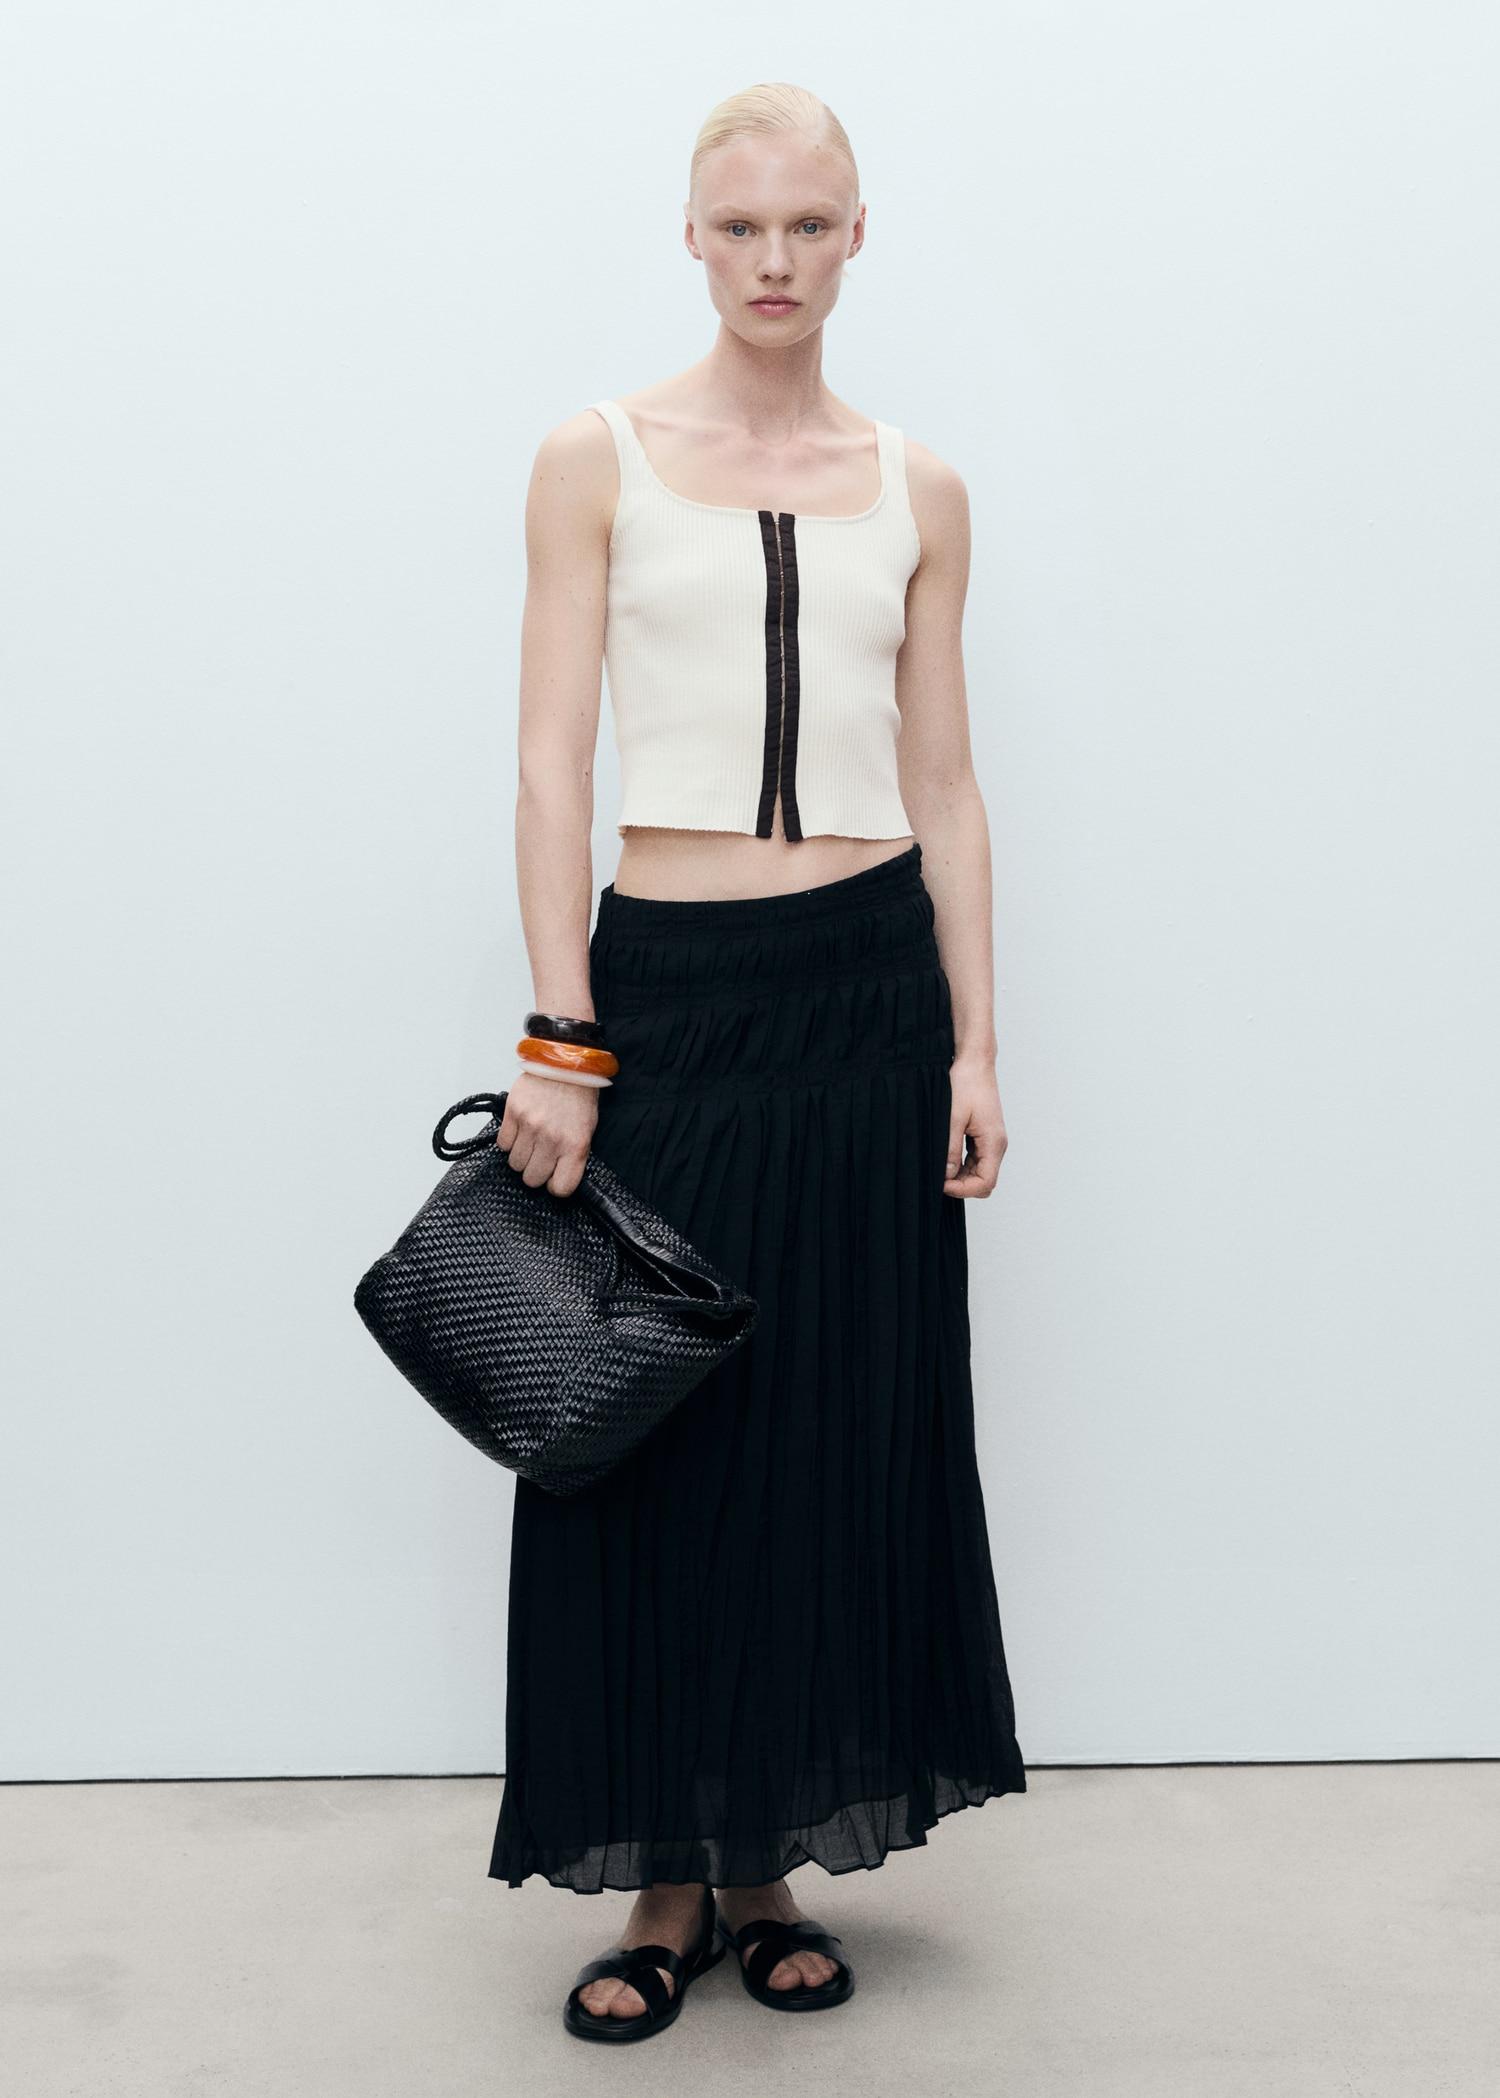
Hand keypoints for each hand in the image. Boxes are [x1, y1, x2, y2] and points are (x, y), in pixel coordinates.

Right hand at [496, 1070, 599, 1197]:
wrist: (566, 1062)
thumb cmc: (579, 1096)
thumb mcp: (588, 1130)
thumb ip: (573, 1156)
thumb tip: (556, 1177)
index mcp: (575, 1145)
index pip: (561, 1188)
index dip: (555, 1185)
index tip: (554, 1177)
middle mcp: (552, 1139)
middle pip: (532, 1179)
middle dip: (535, 1172)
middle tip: (541, 1157)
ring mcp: (530, 1126)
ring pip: (514, 1164)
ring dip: (521, 1156)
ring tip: (531, 1140)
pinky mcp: (513, 1113)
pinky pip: (502, 1144)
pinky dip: (509, 1141)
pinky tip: (520, 1130)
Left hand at [943, 1054, 1007, 1198]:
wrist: (975, 1062)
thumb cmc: (967, 1084)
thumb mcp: (953, 1118)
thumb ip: (950, 1149)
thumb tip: (946, 1175)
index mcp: (994, 1143)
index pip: (985, 1182)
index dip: (963, 1189)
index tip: (941, 1184)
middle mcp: (997, 1145)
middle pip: (984, 1181)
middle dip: (962, 1185)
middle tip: (937, 1178)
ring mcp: (991, 1141)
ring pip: (979, 1172)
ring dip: (961, 1176)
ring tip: (938, 1169)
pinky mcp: (984, 1135)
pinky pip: (976, 1159)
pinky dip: (962, 1165)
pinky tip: (945, 1159)